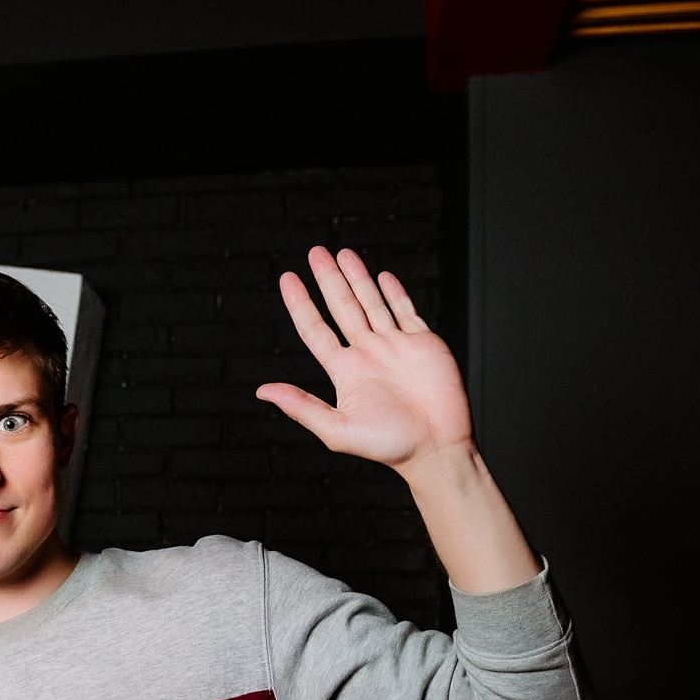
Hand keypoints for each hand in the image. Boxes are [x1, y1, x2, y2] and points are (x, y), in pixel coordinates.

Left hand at [257, 247, 472, 477]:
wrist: (437, 448)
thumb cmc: (389, 445)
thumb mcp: (337, 429)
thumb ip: (302, 406)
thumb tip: (262, 391)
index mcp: (345, 371)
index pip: (315, 329)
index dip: (301, 303)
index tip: (287, 278)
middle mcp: (367, 354)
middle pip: (342, 307)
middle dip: (329, 279)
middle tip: (315, 252)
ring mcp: (395, 346)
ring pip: (372, 302)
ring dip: (357, 277)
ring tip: (343, 253)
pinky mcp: (423, 344)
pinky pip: (406, 312)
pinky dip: (394, 293)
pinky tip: (382, 276)